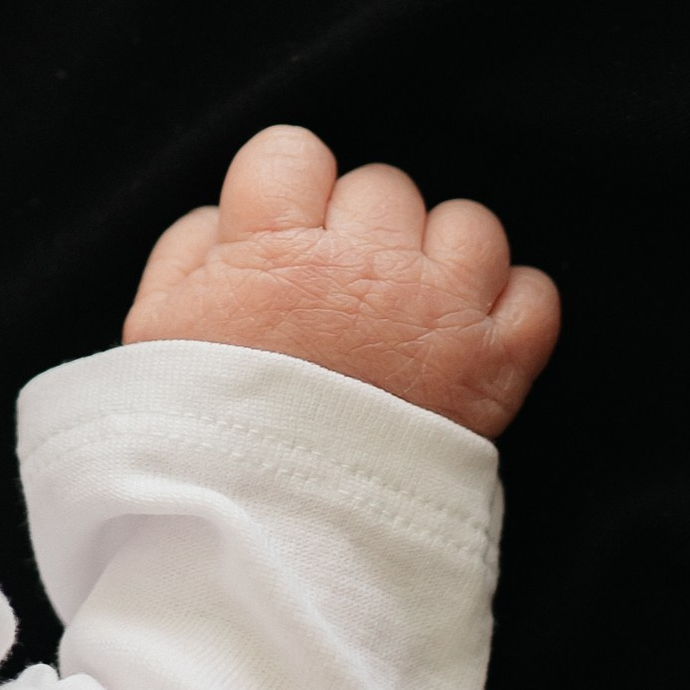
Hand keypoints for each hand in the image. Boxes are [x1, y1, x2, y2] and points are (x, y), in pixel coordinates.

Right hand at [125, 125, 559, 437]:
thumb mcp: (155, 331)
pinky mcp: (496, 367)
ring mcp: (440, 313)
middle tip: (334, 298)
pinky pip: (534, 293)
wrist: (274, 540)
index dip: (284, 193)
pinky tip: (466, 335)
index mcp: (275, 250)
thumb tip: (228, 217)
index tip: (279, 240)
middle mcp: (366, 267)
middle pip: (381, 187)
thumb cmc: (204, 435)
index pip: (292, 150)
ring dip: (440, 259)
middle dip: (358, 232)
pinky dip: (509, 309)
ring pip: (468, 224)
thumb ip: (189, 248)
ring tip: (405, 314)